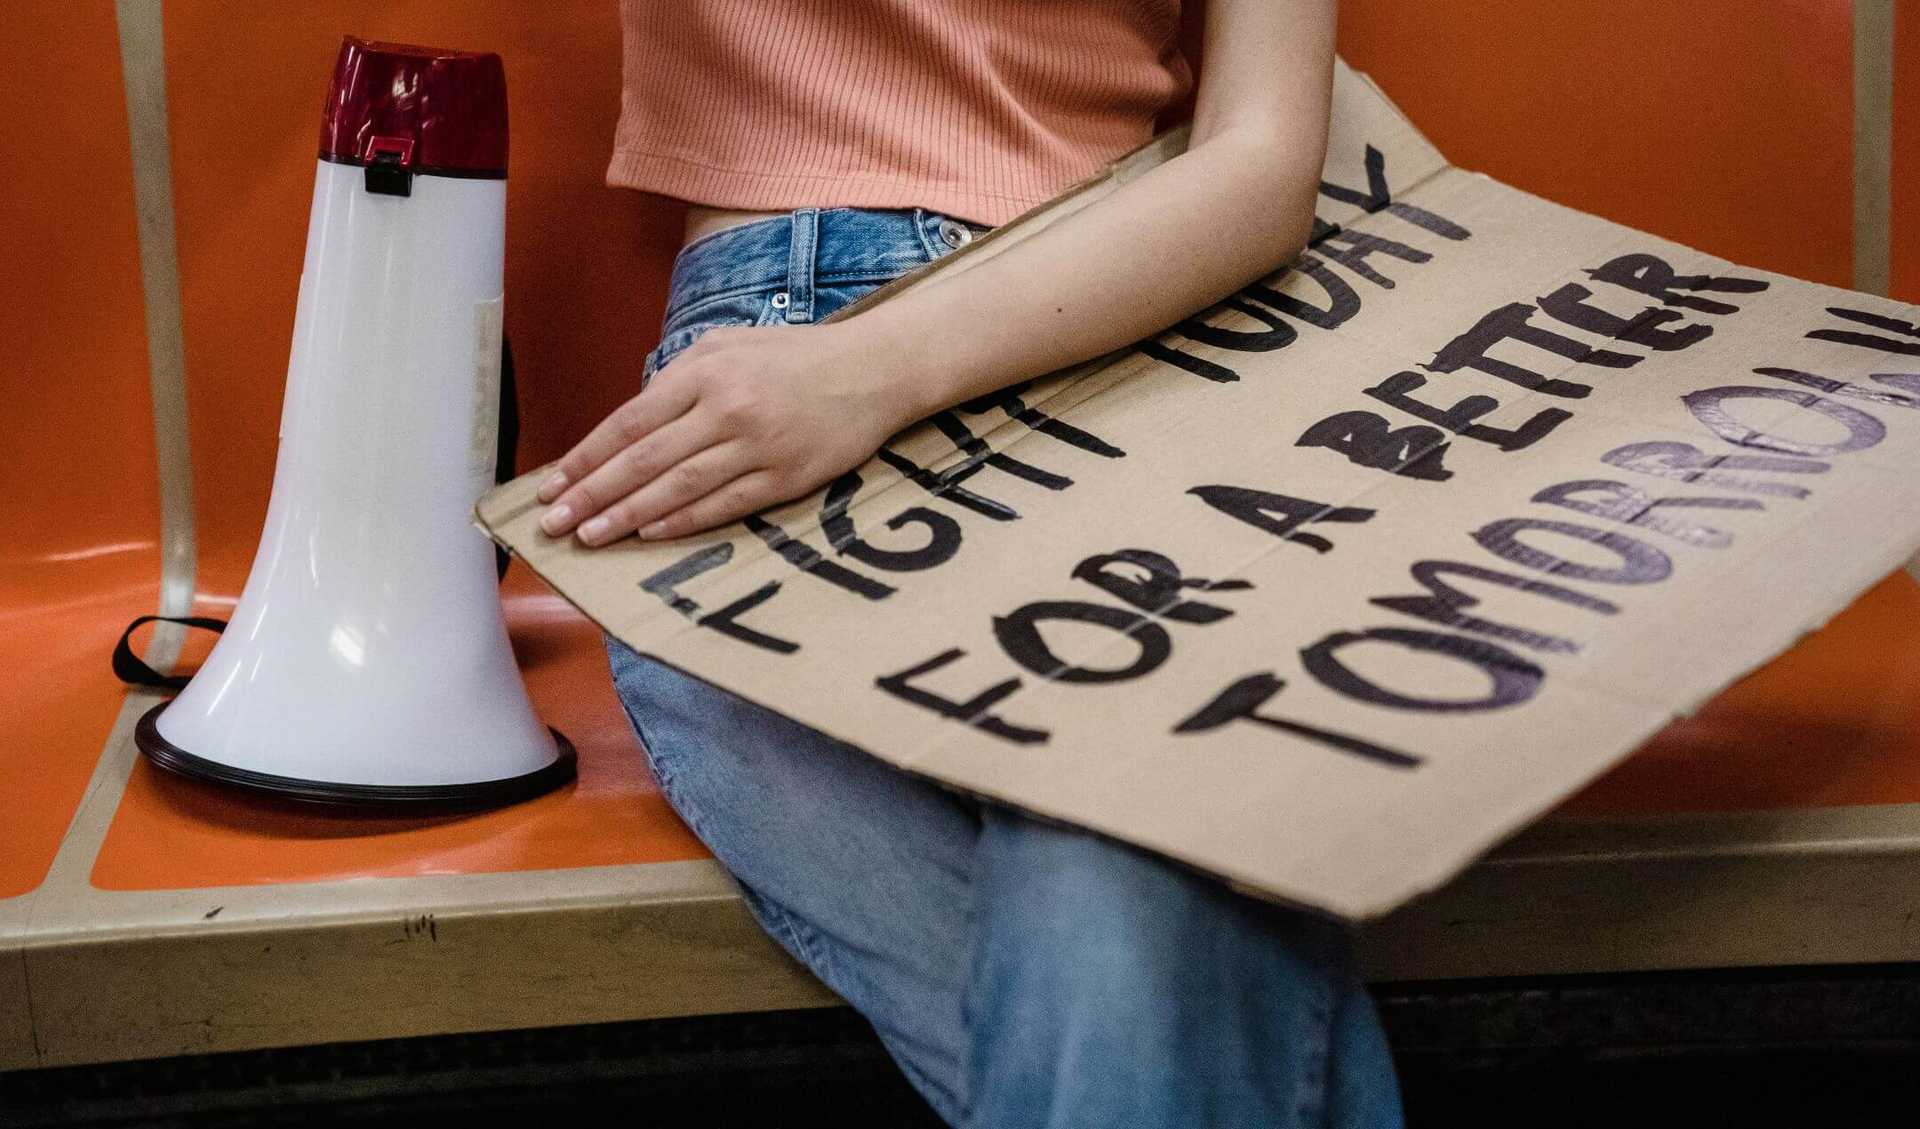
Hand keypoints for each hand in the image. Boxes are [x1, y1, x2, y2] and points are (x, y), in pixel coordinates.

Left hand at [536, 321, 918, 545]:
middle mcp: (725, 408)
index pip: (627, 423)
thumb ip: (679, 378)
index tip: (551, 487)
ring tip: (590, 538)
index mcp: (703, 372)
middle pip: (642, 460)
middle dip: (591, 495)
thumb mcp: (729, 345)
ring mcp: (756, 445)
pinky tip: (650, 533)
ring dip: (626, 516)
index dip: (584, 459)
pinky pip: (724, 505)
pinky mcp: (785, 477)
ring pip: (677, 488)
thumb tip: (633, 423)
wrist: (873, 369)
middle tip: (553, 525)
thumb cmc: (796, 356)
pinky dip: (683, 521)